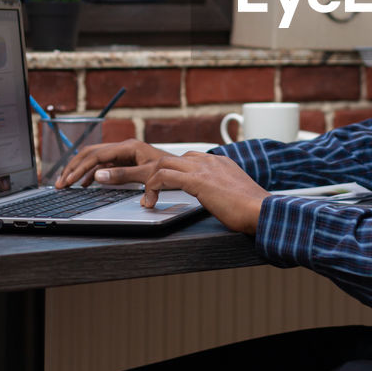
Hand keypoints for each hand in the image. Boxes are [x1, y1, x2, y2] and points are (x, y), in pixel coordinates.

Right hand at [54, 139, 165, 189]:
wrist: (181, 170)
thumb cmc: (169, 170)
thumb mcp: (145, 175)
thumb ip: (121, 175)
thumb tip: (97, 175)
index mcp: (128, 147)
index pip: (96, 155)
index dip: (79, 168)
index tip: (68, 180)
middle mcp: (124, 147)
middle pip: (91, 153)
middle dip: (74, 167)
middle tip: (60, 183)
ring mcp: (124, 154)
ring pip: (94, 158)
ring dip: (79, 170)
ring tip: (67, 183)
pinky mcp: (125, 161)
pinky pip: (102, 165)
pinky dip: (91, 173)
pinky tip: (85, 183)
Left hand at [92, 152, 267, 235]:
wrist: (266, 211)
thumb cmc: (254, 211)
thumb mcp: (234, 198)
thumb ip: (221, 194)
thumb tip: (218, 202)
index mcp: (216, 163)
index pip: (181, 160)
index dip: (159, 171)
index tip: (145, 181)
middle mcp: (207, 161)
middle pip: (162, 159)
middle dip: (133, 168)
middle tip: (108, 175)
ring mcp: (202, 169)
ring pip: (156, 164)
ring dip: (129, 174)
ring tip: (105, 180)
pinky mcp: (199, 181)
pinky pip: (165, 178)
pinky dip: (150, 188)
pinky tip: (146, 202)